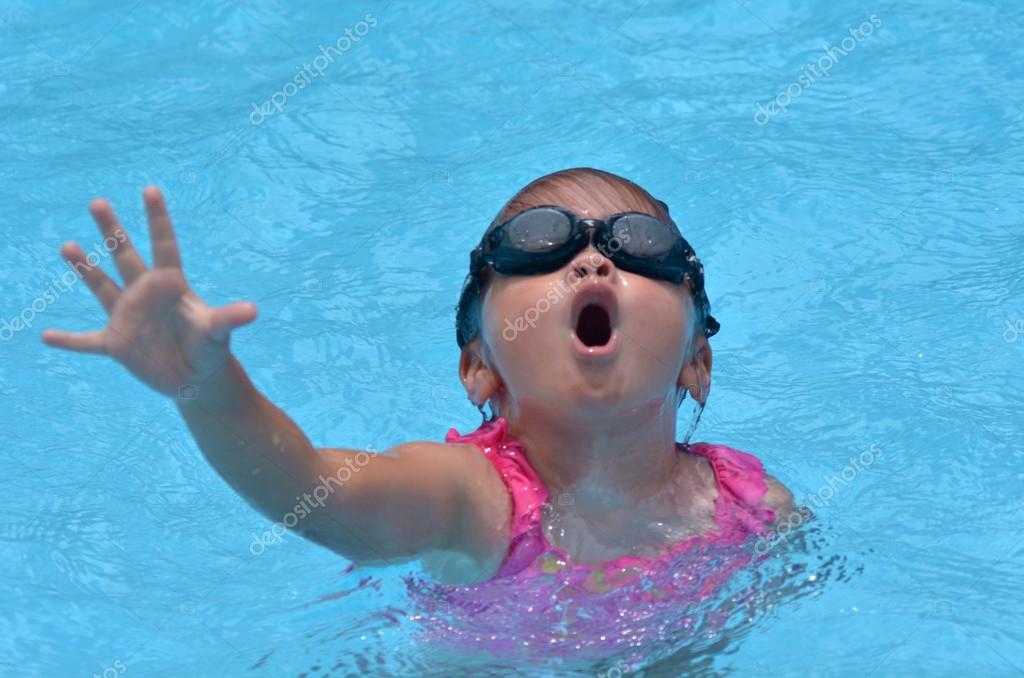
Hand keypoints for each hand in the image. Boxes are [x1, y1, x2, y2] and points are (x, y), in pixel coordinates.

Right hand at [42, 187, 256, 397]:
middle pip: (126, 256)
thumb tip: (253, 311)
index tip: (151, 189)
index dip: (158, 219)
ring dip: (85, 269)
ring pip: (102, 287)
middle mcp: (145, 294)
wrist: (197, 377)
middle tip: (98, 201)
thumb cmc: (210, 348)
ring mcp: (128, 317)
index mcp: (171, 285)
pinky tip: (47, 336)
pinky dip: (68, 340)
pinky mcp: (117, 344)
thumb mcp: (218, 332)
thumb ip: (228, 318)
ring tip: (68, 246)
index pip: (164, 245)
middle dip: (113, 231)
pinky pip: (86, 341)